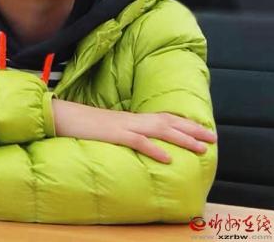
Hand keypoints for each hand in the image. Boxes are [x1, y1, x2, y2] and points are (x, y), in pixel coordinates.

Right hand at [52, 99, 215, 162]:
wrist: (60, 115)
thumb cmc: (80, 124)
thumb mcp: (105, 128)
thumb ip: (121, 133)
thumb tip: (135, 141)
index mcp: (129, 118)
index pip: (162, 117)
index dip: (183, 123)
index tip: (202, 130)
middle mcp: (130, 119)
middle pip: (167, 121)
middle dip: (192, 130)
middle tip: (213, 138)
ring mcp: (122, 125)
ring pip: (159, 130)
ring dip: (182, 139)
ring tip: (201, 149)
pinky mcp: (113, 134)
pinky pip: (137, 141)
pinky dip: (154, 149)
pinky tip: (168, 159)